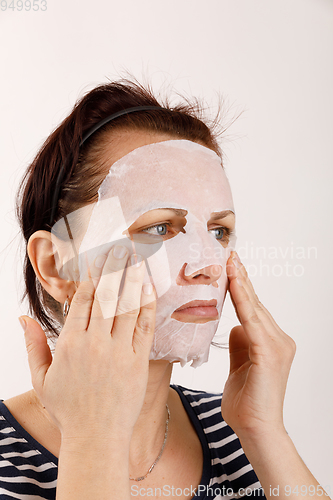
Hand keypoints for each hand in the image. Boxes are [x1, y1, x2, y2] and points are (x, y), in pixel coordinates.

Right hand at [22, 247, 155, 439]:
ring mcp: (119, 352)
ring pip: (127, 306)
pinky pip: (145, 327)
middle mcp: (95, 343)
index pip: (82, 299)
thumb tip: (23, 318)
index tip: (97, 258)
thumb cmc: (67, 409)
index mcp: (70, 344)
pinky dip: (147, 306)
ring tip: (136, 258)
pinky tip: (149, 288)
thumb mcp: (42, 378)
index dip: (90, 275)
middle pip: (106, 296)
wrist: (96, 438)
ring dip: (132, 279)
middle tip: (119, 248)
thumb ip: (33, 345)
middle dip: (113, 268)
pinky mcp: (138, 362)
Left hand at [221, 251, 295, 440]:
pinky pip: (252, 321)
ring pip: (254, 308)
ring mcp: (278, 345)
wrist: (256, 430)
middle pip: (255, 303)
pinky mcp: (270, 352)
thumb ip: (239, 344)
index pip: (253, 309)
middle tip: (229, 254)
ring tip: (230, 262)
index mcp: (270, 342)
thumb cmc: (246, 403)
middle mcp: (278, 339)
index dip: (241, 287)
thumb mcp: (238, 367)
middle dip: (240, 278)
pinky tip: (234, 284)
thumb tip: (234, 326)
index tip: (230, 266)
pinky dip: (242, 301)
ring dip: (241, 284)